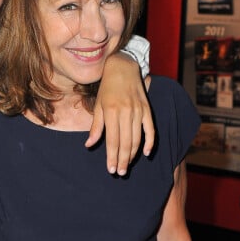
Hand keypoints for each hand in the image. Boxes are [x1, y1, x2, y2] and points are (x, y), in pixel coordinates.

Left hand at [86, 52, 154, 174]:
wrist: (122, 68)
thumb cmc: (107, 88)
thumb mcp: (98, 105)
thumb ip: (96, 126)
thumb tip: (89, 145)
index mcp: (111, 111)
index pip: (112, 140)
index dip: (112, 156)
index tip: (111, 169)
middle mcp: (126, 112)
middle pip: (126, 143)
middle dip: (123, 160)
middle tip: (120, 172)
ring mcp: (138, 111)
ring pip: (137, 139)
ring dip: (133, 155)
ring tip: (127, 166)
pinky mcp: (147, 109)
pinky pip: (150, 129)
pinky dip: (150, 142)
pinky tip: (146, 153)